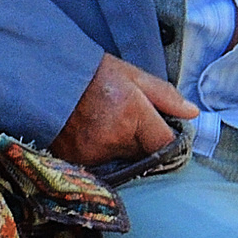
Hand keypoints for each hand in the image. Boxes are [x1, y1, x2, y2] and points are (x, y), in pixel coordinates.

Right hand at [51, 54, 198, 167]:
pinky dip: (98, 153)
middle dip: (141, 141)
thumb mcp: (131, 74)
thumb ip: (164, 96)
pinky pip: (99, 164)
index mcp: (133, 114)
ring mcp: (94, 152)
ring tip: (104, 125)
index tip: (162, 132)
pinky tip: (89, 134)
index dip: (168, 140)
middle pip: (144, 154)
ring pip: (122, 160)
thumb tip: (192, 113)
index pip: (166, 145)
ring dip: (120, 149)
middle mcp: (115, 138)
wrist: (44, 76)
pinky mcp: (75, 160)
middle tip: (125, 120)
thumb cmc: (91, 72)